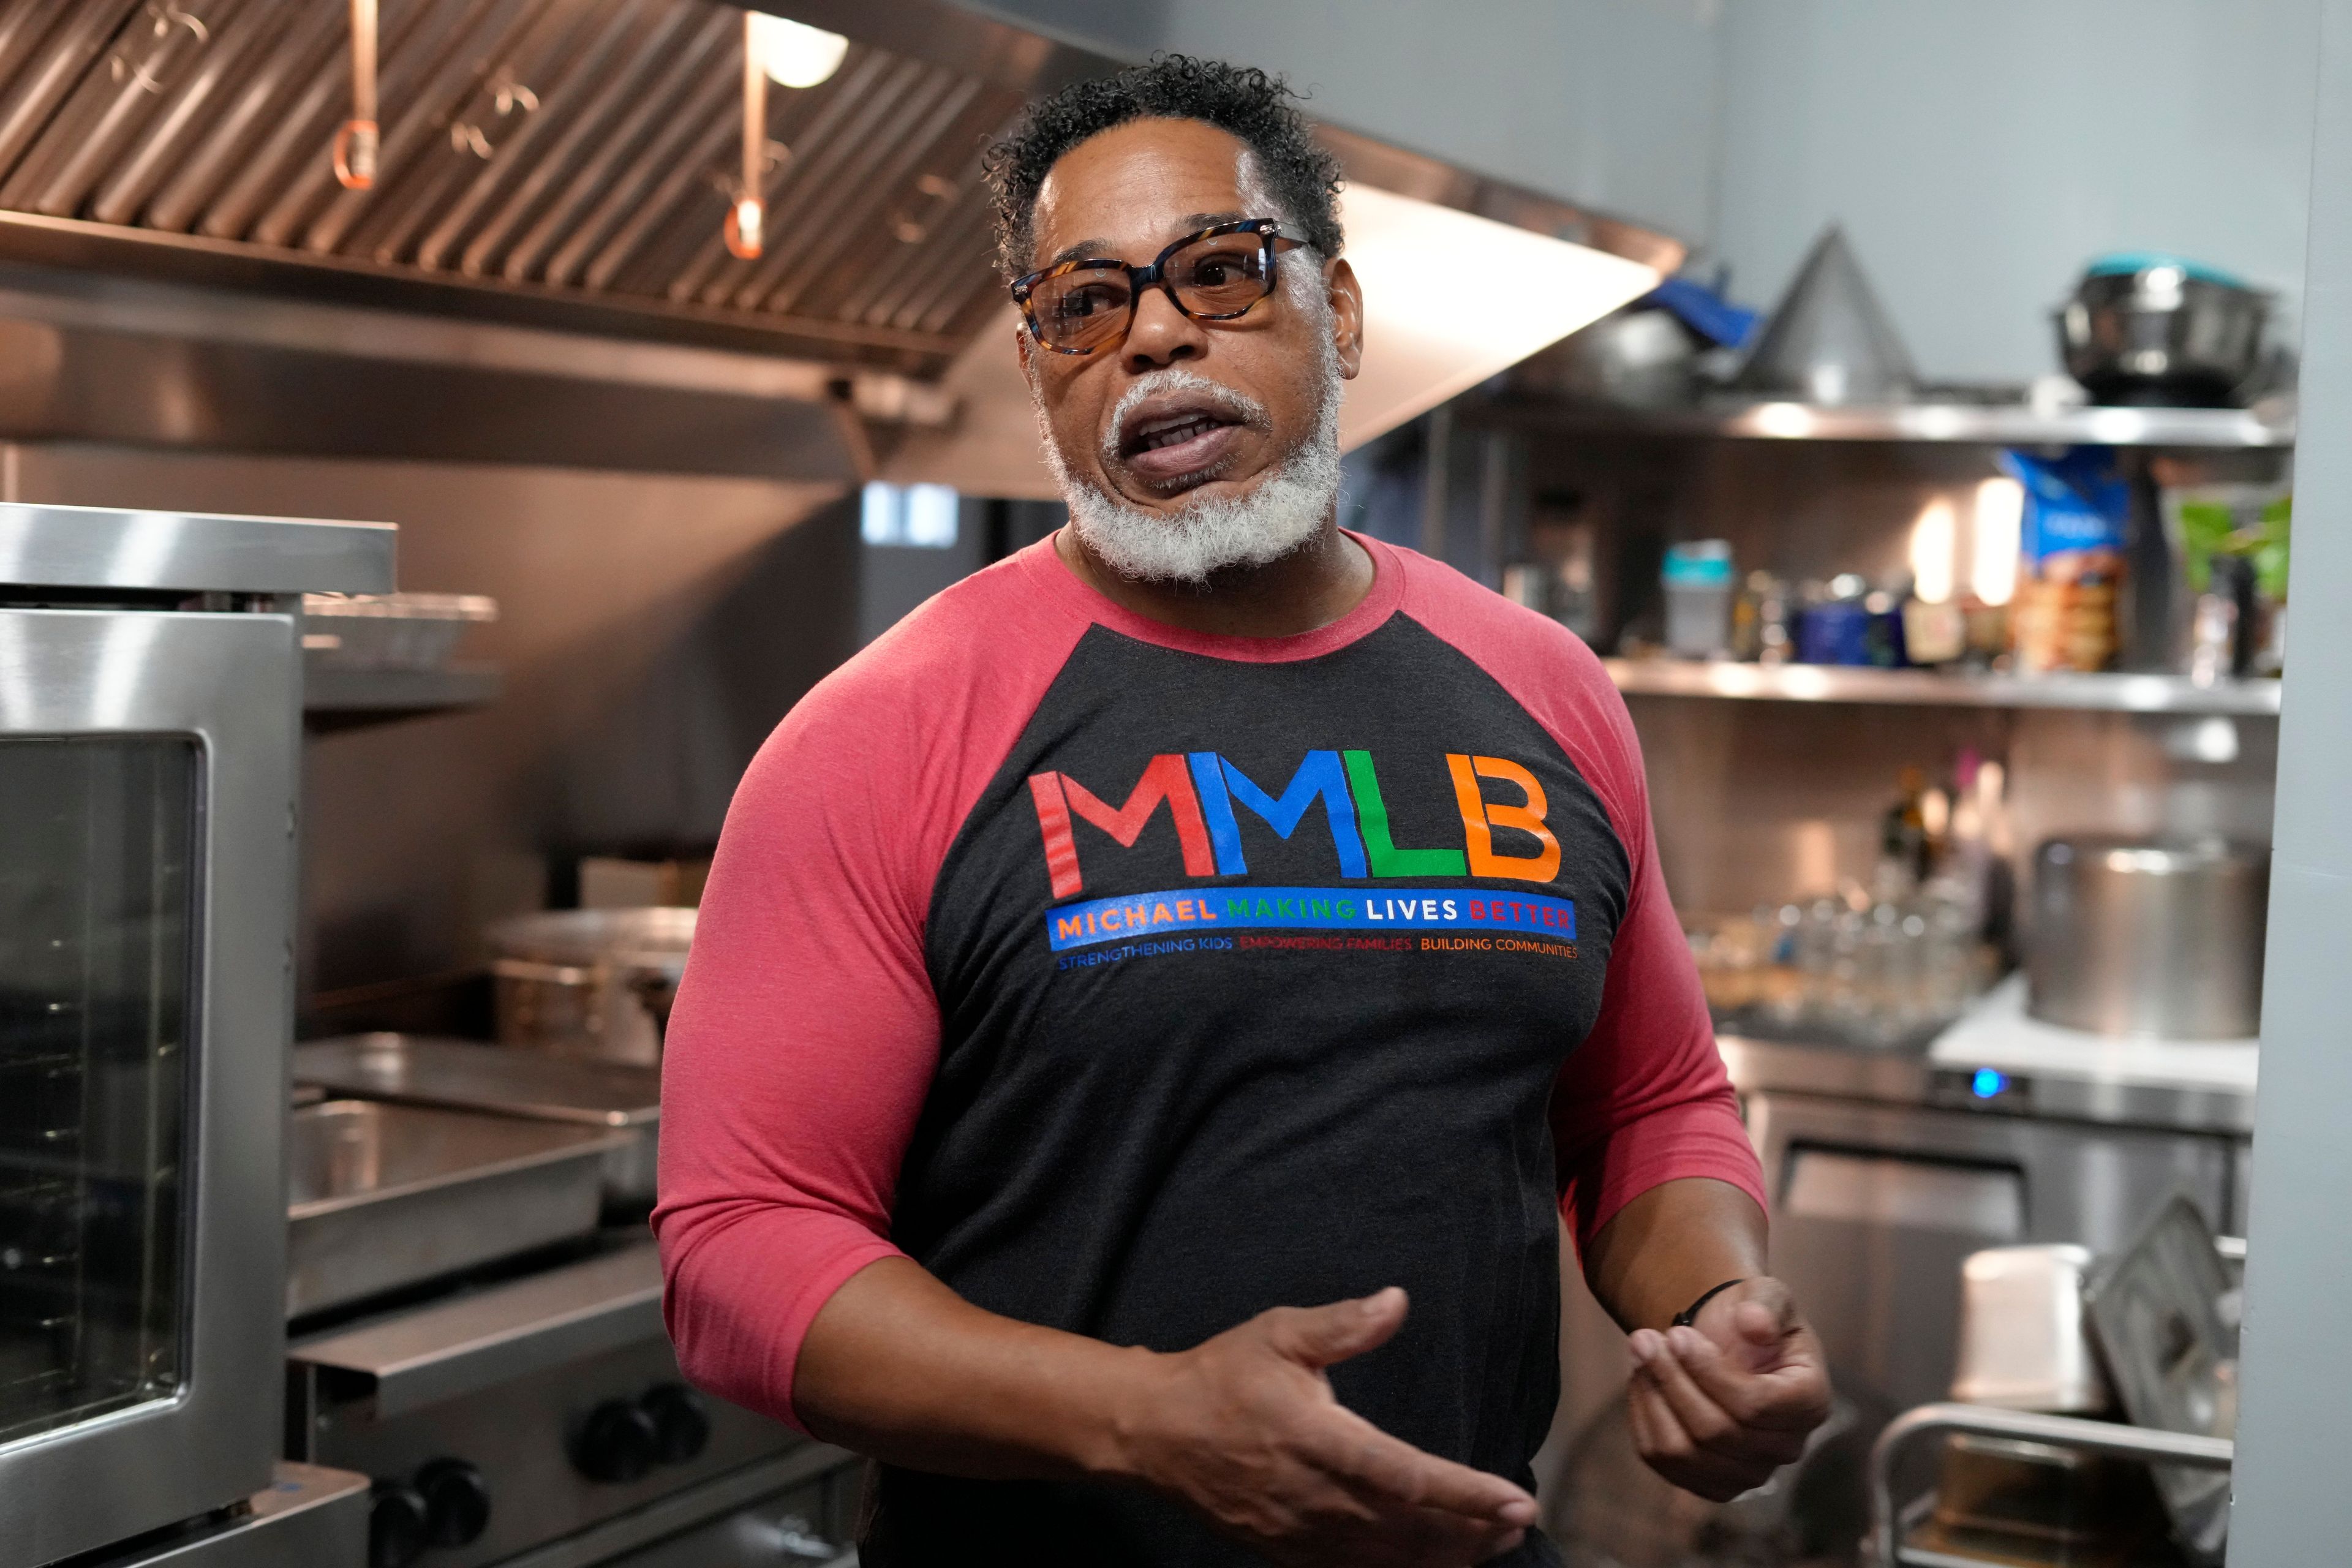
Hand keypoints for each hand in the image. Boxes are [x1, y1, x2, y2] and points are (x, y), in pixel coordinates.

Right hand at [1124, 1287, 1537, 1565]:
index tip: (1514, 1498)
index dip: (1465, 1494)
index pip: (1405, 1476)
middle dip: (1471, 1531)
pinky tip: (1432, 1564)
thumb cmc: (1222, 1375)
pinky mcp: (1287, 1552)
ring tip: (1492, 1545)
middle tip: (1519, 1521)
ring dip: (1445, 1556)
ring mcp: (1300, 1532)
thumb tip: (1397, 1301)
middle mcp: (1314, 1495)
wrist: (1155, 1432)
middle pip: (1408, 1530)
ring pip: (1387, 1559)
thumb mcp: (1279, 1333)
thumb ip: (1342, 1324)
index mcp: (1316, 1438)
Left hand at [1624, 1276, 1831, 1501]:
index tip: (1676, 1334)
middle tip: (1644, 1337)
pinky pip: (1664, 1462)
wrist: (1729, 1341)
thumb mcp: (1764, 1294)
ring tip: (1640, 1351)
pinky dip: (1644, 1418)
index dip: (1708, 1372)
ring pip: (1685, 1453)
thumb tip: (1754, 1325)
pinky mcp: (1710, 1482)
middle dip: (1672, 1379)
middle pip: (1716, 1432)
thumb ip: (1765, 1304)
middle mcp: (1786, 1448)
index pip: (1755, 1406)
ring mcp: (1749, 1473)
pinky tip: (1642, 1378)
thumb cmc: (1749, 1317)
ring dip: (1653, 1398)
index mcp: (1809, 1402)